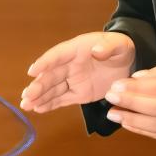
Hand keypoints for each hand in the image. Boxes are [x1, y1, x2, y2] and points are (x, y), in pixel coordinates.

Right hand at [20, 31, 135, 111]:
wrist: (129, 63)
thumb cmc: (121, 48)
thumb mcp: (119, 45)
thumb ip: (108, 47)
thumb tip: (96, 51)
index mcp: (77, 49)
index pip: (58, 55)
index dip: (45, 62)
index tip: (32, 71)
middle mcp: (70, 65)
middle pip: (51, 75)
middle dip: (38, 86)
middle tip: (26, 96)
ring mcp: (72, 80)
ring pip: (52, 89)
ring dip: (39, 97)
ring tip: (26, 106)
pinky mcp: (78, 93)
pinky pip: (62, 99)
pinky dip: (50, 104)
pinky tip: (38, 109)